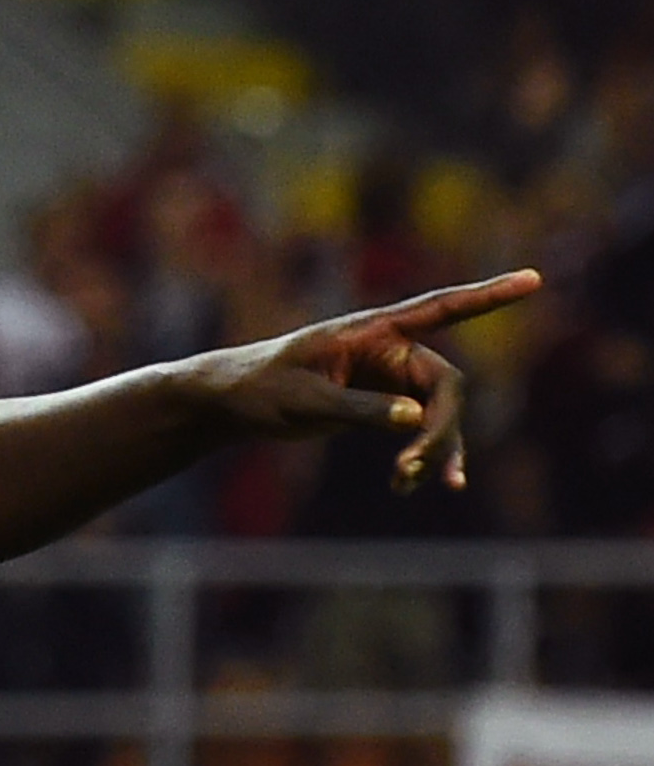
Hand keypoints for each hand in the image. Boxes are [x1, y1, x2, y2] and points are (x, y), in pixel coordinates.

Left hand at [183, 272, 539, 492]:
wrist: (231, 403)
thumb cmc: (261, 389)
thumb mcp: (305, 402)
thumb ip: (360, 410)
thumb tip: (415, 420)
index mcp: (373, 331)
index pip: (442, 308)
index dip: (489, 296)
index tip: (534, 280)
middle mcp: (389, 350)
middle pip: (446, 386)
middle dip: (441, 429)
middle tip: (414, 468)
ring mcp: (389, 379)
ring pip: (437, 415)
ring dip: (433, 450)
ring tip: (406, 483)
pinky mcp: (382, 405)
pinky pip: (420, 430)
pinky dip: (423, 456)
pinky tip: (420, 485)